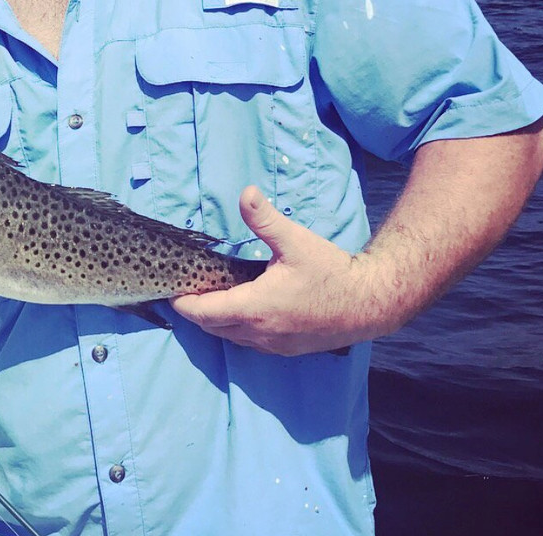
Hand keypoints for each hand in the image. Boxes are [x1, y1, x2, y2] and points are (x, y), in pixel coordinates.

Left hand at [170, 186, 374, 355]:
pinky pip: (249, 343)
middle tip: (188, 290)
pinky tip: (243, 310)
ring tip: (210, 298)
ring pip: (231, 338)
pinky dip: (237, 329)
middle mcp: (259, 332)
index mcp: (254, 307)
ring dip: (217, 322)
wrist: (370, 303)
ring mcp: (273, 345)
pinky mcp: (285, 350)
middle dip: (197, 311)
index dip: (183, 303)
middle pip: (212, 327)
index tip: (172, 290)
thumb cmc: (331, 271)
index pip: (203, 312)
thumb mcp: (295, 241)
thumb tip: (245, 193)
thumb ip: (264, 219)